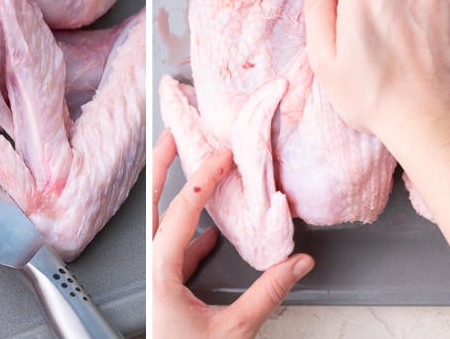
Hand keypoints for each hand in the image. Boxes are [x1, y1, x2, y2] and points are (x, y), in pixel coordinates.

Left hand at [152, 130, 313, 337]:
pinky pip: (174, 247)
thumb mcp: (233, 331)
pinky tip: (212, 226)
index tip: (222, 155)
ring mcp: (155, 275)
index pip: (179, 213)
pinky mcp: (165, 286)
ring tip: (197, 166)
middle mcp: (151, 267)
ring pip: (161, 222)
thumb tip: (297, 263)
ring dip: (178, 191)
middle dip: (161, 163)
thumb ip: (267, 294)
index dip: (202, 178)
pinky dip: (192, 229)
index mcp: (160, 273)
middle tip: (173, 131)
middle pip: (152, 204)